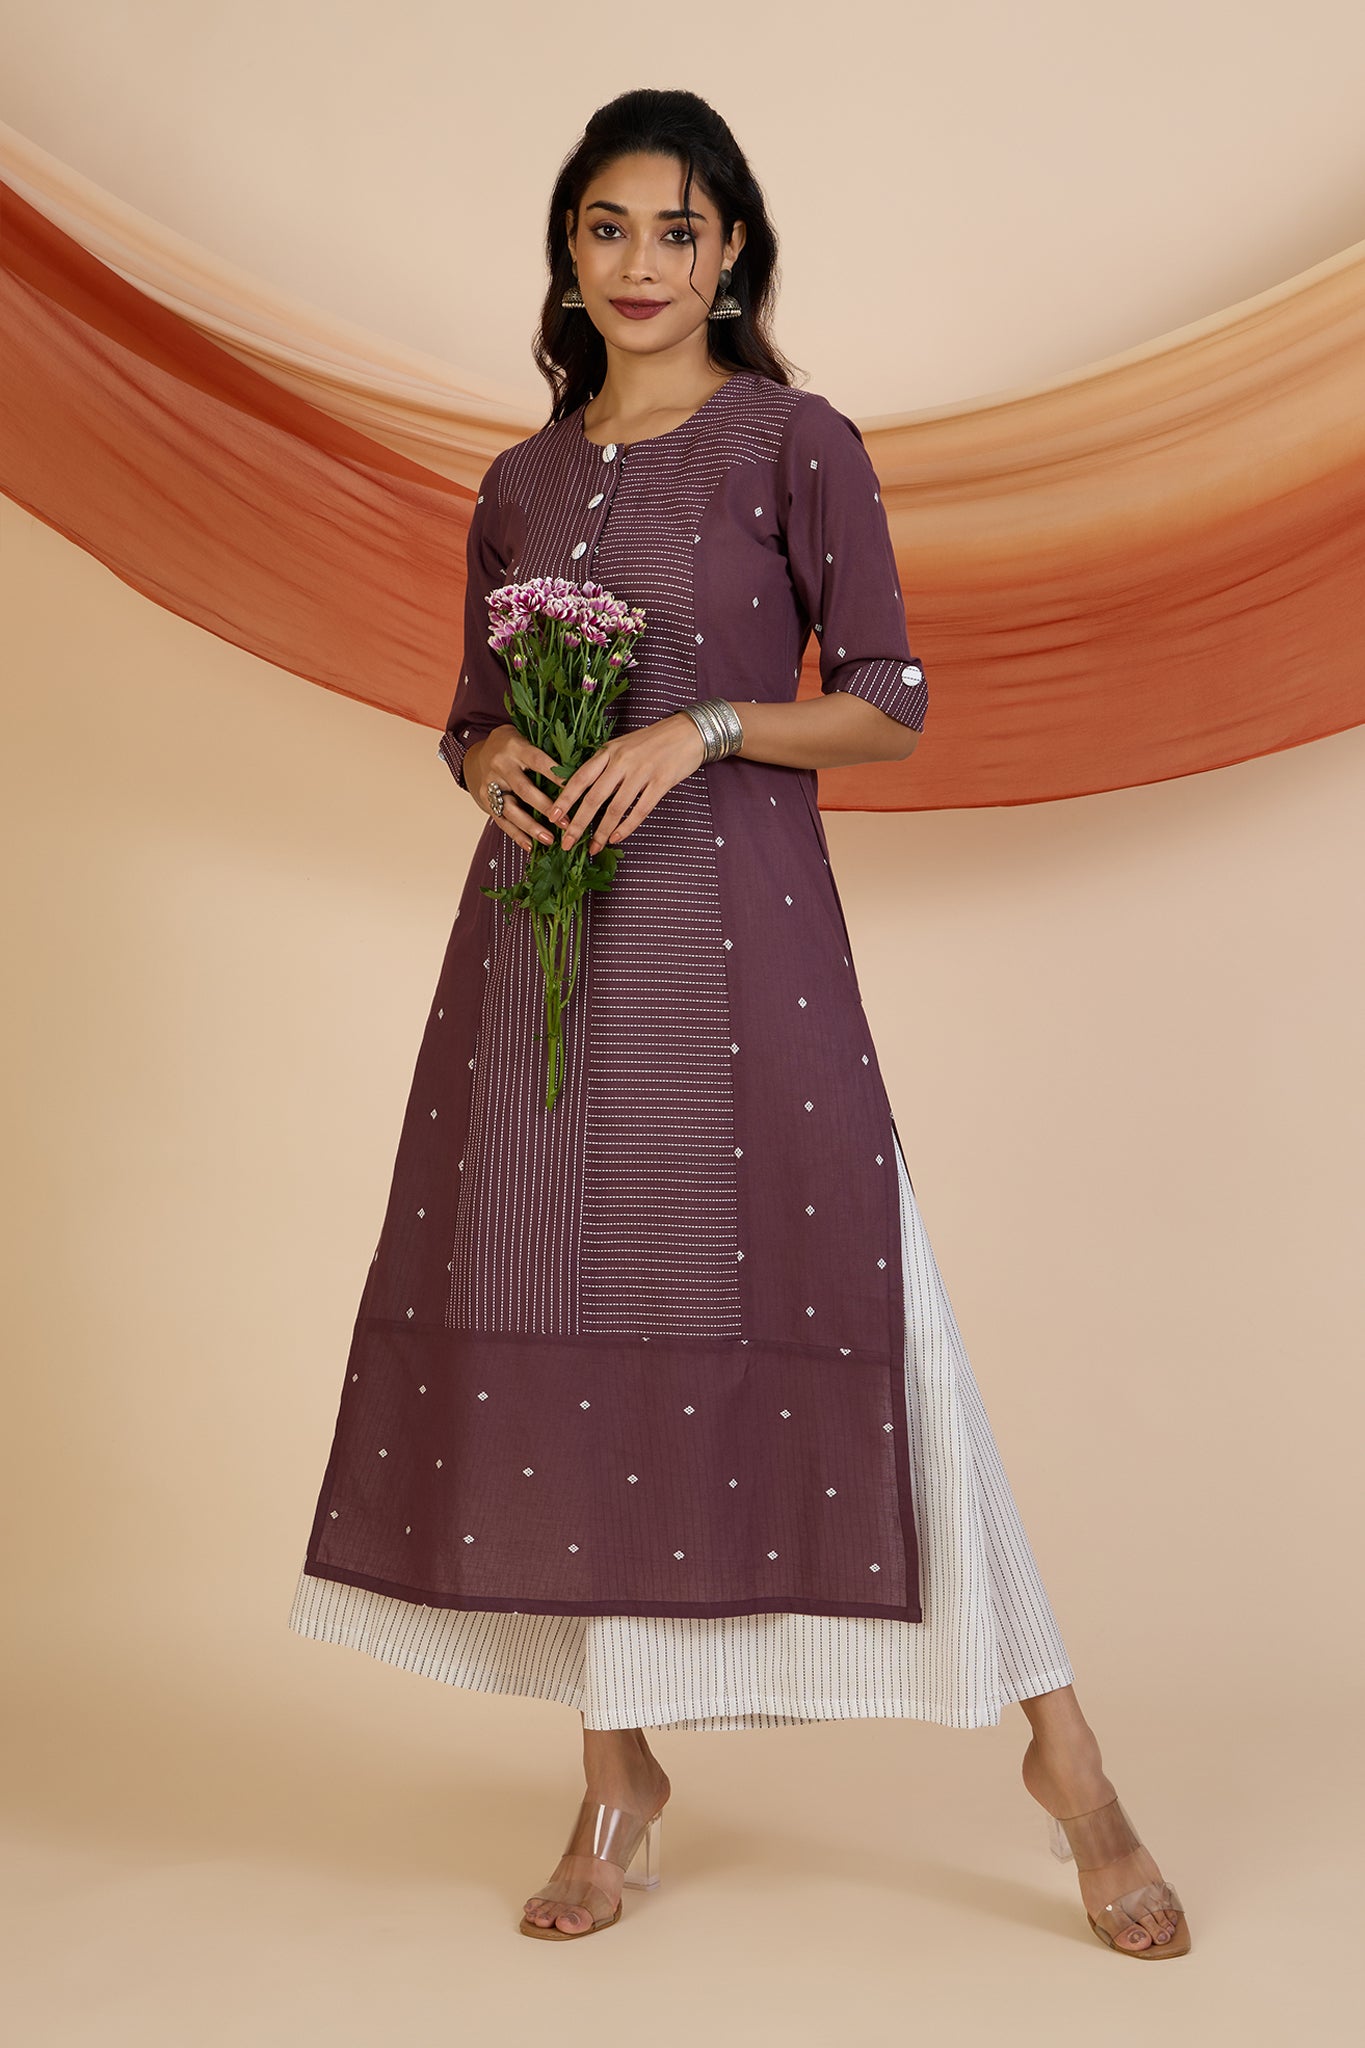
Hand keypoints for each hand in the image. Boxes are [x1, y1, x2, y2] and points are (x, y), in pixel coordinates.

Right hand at [466, 724, 566, 850]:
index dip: (555, 775)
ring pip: (510, 809)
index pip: (537, 761)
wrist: (479, 753)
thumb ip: (547, 749)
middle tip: (565, 823)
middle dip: (546, 808)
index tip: (574, 789)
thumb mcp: (526, 737)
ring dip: (531, 827)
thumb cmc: (513, 746)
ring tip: (549, 839)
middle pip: (524, 789)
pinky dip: (516, 835)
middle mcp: (500, 765)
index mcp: (515, 746)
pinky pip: (501, 820)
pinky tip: (530, 846)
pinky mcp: (485, 800)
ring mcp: (491, 784)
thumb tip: (578, 766)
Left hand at [549, 714, 708, 854]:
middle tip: (567, 842)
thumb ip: (603, 765)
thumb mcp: (621, 746)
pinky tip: (616, 838)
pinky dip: (626, 827)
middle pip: (594, 797)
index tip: (552, 816)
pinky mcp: (661, 782)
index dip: (565, 799)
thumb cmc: (652, 741)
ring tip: (593, 847)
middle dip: (578, 823)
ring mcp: (642, 772)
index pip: (580, 777)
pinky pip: (640, 810)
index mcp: (608, 751)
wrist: (687, 731)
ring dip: (602, 831)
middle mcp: (622, 761)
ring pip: (616, 808)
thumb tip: (583, 791)